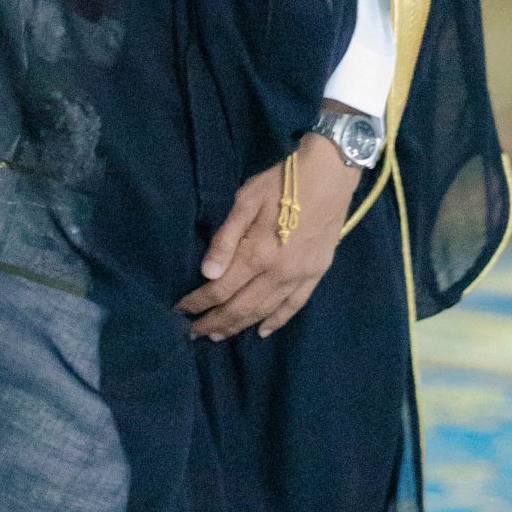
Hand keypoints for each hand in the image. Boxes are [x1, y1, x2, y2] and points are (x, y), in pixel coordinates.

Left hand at [176, 133, 351, 340]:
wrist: (330, 176)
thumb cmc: (281, 183)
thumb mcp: (246, 201)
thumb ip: (226, 238)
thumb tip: (207, 274)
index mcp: (257, 254)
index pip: (220, 289)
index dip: (198, 302)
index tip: (181, 310)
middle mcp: (278, 273)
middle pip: (240, 307)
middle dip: (215, 322)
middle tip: (195, 332)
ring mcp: (299, 276)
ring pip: (264, 311)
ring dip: (240, 326)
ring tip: (220, 335)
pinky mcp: (316, 274)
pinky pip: (294, 306)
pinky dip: (277, 322)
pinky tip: (262, 331)